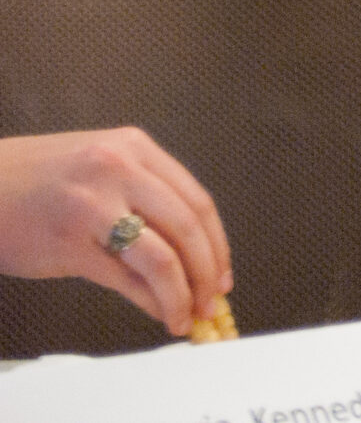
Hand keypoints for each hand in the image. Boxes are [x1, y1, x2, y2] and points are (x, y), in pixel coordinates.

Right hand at [0, 129, 232, 335]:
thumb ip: (143, 197)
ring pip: (162, 257)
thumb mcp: (98, 168)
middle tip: (211, 301)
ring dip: (181, 294)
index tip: (223, 273)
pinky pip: (124, 278)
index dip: (217, 244)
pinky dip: (150, 301)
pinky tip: (156, 312)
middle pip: (188, 228)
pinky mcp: (69, 243)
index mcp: (134, 148)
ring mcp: (94, 206)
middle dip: (207, 273)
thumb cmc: (34, 180)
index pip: (197, 200)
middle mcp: (119, 170)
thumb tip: (187, 252)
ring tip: (184, 315)